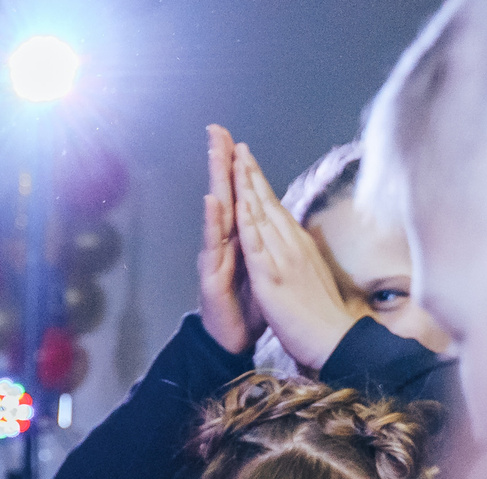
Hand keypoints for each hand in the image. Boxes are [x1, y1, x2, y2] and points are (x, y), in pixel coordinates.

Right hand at [198, 125, 263, 353]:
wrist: (234, 341)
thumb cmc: (250, 306)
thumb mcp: (265, 268)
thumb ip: (266, 243)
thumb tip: (276, 221)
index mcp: (242, 238)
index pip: (241, 195)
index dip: (238, 167)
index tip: (237, 137)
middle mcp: (224, 242)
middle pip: (225, 194)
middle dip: (220, 161)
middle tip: (217, 129)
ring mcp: (215, 257)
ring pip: (217, 213)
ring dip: (216, 181)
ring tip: (216, 153)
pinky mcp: (211, 275)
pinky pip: (213, 245)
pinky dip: (213, 221)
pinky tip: (213, 200)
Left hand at [232, 144, 357, 371]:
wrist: (335, 339)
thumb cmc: (323, 313)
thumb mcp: (311, 274)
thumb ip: (301, 255)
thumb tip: (298, 242)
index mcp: (297, 244)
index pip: (274, 206)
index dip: (259, 181)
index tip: (246, 157)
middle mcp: (291, 244)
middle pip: (267, 201)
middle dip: (249, 170)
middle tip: (234, 141)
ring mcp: (283, 258)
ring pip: (262, 215)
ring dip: (247, 185)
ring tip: (234, 157)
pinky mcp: (273, 277)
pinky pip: (258, 246)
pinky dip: (248, 223)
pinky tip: (239, 204)